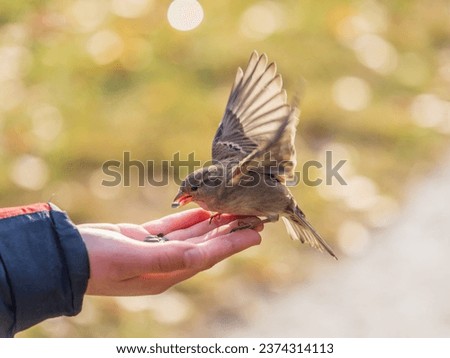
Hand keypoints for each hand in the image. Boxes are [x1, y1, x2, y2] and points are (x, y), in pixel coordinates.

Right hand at [77, 209, 261, 295]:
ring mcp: (155, 251)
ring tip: (234, 210)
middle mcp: (166, 264)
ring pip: (193, 234)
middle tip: (252, 216)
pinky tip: (203, 210)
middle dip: (230, 230)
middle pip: (206, 244)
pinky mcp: (144, 238)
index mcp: (167, 273)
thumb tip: (198, 255)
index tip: (256, 233)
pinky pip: (174, 227)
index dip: (233, 244)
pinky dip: (189, 218)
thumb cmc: (96, 261)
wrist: (66, 258)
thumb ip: (166, 257)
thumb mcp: (131, 259)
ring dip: (213, 222)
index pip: (208, 256)